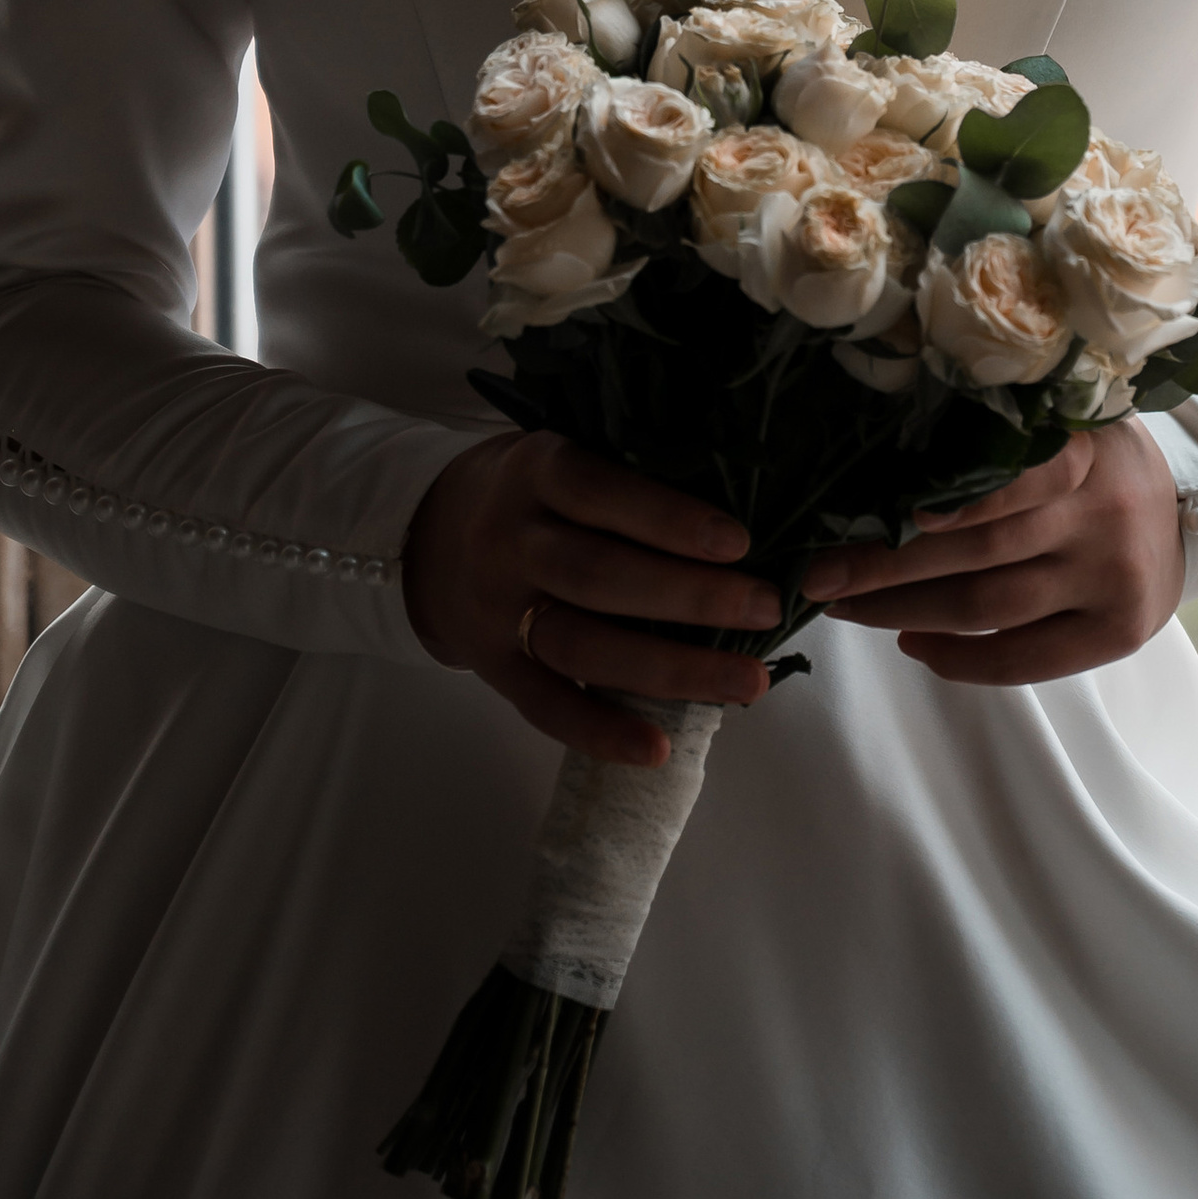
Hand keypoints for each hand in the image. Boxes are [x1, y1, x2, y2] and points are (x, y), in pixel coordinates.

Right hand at [404, 430, 782, 766]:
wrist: (429, 537)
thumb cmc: (536, 489)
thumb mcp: (567, 449)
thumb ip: (630, 466)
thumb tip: (745, 492)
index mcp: (537, 471)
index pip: (603, 492)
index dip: (670, 519)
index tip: (740, 542)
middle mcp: (510, 540)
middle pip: (600, 575)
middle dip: (691, 596)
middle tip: (767, 608)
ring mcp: (496, 609)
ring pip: (583, 645)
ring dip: (671, 669)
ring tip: (748, 681)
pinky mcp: (491, 667)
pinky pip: (546, 706)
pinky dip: (601, 731)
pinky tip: (658, 749)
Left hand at [802, 421, 1185, 685]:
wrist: (1194, 515)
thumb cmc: (1102, 463)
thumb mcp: (1076, 423)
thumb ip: (1014, 434)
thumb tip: (896, 450)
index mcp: (1089, 452)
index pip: (1019, 478)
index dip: (958, 502)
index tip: (895, 514)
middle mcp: (1103, 516)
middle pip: (982, 550)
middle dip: (890, 566)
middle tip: (819, 575)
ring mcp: (1111, 580)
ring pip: (991, 607)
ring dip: (906, 611)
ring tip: (847, 608)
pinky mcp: (1116, 633)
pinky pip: (1024, 660)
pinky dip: (961, 660)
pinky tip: (913, 645)